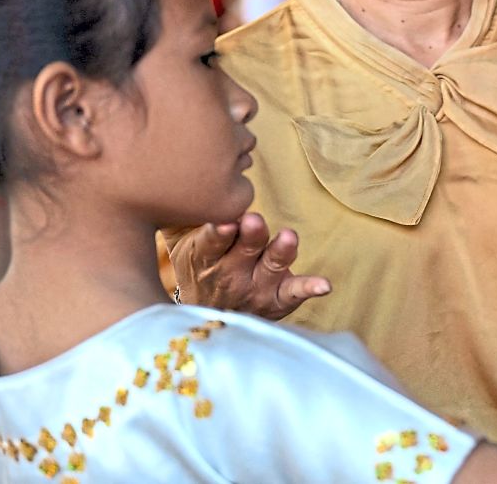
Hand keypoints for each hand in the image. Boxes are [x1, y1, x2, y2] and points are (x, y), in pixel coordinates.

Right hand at [168, 212, 330, 319]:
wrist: (204, 316)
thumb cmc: (196, 265)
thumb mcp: (180, 242)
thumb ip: (178, 216)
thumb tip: (172, 181)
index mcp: (206, 256)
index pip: (211, 242)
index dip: (218, 232)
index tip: (225, 222)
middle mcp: (231, 274)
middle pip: (244, 252)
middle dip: (250, 235)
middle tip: (254, 220)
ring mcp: (255, 288)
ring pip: (271, 268)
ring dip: (280, 252)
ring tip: (288, 237)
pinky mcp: (277, 300)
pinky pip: (293, 293)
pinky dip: (308, 288)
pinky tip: (324, 285)